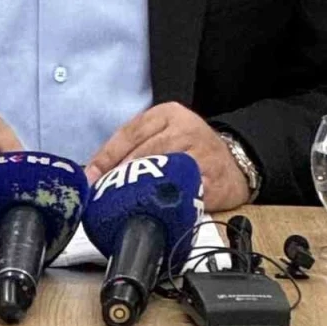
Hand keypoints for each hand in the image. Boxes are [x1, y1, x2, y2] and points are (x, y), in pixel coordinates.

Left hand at [85, 102, 250, 211]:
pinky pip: (184, 193)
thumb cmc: (191, 148)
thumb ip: (133, 146)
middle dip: (119, 176)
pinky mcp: (214, 179)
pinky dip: (166, 204)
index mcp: (167, 113)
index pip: (130, 132)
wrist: (235, 162)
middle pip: (144, 152)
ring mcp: (201, 153)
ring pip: (163, 172)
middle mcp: (185, 128)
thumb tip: (95, 172)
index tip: (90, 177)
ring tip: (121, 205)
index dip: (106, 156)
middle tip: (102, 194)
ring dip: (139, 191)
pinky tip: (151, 212)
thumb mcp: (163, 134)